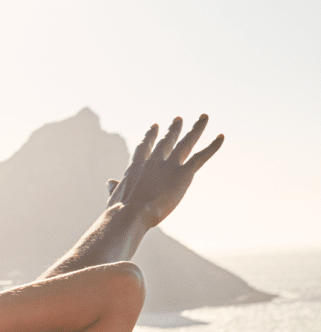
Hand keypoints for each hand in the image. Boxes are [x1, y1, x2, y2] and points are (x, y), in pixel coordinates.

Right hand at [106, 114, 222, 228]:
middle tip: (178, 119)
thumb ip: (115, 187)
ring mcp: (169, 166)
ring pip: (187, 143)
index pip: (144, 147)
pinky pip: (201, 157)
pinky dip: (213, 146)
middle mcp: (154, 162)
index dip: (150, 136)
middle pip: (166, 141)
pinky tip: (222, 137)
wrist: (130, 214)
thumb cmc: (120, 211)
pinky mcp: (183, 174)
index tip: (154, 126)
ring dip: (196, 129)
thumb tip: (110, 182)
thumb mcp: (115, 197)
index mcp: (137, 167)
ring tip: (204, 117)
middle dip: (173, 130)